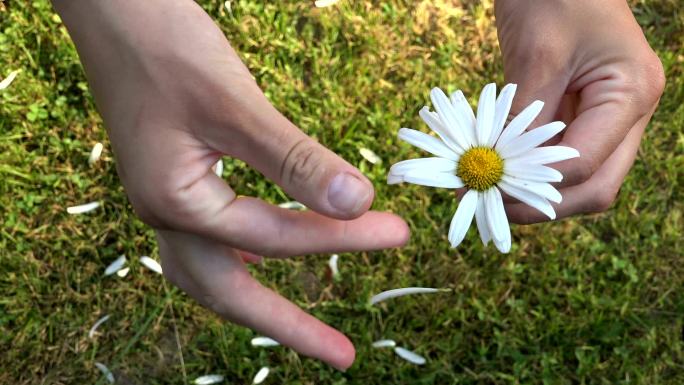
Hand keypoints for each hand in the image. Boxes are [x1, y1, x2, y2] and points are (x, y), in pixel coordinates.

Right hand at [52, 0, 408, 368]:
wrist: (115, 13)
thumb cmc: (168, 48)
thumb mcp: (237, 105)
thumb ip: (296, 160)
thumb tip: (358, 202)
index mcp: (176, 202)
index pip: (274, 236)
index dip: (340, 237)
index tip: (395, 234)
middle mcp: (165, 214)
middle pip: (229, 293)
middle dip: (287, 326)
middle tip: (342, 356)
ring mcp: (165, 202)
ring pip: (213, 276)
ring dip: (259, 302)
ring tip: (302, 326)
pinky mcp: (174, 183)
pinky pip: (211, 243)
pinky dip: (244, 262)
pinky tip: (266, 258)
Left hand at [495, 0, 664, 223]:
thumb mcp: (536, 56)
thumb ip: (523, 119)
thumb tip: (498, 173)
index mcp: (631, 93)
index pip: (587, 165)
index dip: (536, 188)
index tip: (486, 190)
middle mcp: (630, 112)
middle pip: (595, 185)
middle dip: (541, 203)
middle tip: (488, 204)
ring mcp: (611, 116)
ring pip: (581, 178)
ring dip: (536, 192)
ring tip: (488, 193)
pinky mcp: (585, 114)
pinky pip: (563, 156)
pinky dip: (532, 170)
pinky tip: (499, 172)